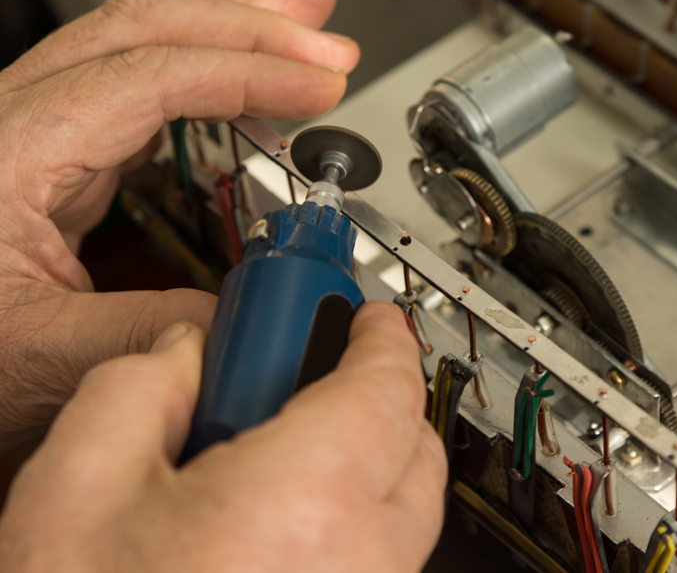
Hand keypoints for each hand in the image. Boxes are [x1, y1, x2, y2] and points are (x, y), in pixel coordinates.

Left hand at [0, 0, 358, 451]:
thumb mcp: (38, 357)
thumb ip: (147, 334)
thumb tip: (243, 313)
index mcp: (11, 150)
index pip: (150, 77)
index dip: (249, 73)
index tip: (321, 86)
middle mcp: (18, 117)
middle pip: (146, 27)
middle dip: (253, 25)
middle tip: (327, 42)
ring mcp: (37, 126)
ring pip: (142, 40)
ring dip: (233, 30)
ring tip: (302, 29)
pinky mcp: (56, 151)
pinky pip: (141, 83)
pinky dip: (207, 71)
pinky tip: (245, 80)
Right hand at [0, 302, 446, 571]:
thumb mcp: (73, 487)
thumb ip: (141, 385)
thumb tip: (188, 354)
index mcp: (307, 504)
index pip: (388, 384)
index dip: (381, 335)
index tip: (369, 316)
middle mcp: (359, 565)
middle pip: (416, 446)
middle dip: (378, 395)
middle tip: (316, 375)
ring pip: (405, 512)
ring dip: (365, 462)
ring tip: (277, 455)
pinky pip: (380, 565)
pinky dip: (350, 525)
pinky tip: (272, 526)